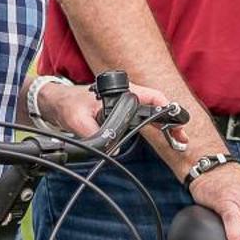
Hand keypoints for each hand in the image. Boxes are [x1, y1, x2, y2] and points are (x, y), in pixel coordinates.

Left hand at [38, 79, 173, 137]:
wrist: (58, 103)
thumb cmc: (67, 103)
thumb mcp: (75, 118)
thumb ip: (92, 132)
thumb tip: (112, 148)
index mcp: (120, 91)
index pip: (149, 95)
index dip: (164, 106)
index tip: (174, 119)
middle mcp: (126, 96)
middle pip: (156, 105)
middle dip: (171, 120)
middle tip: (181, 138)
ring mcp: (125, 105)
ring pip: (151, 113)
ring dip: (166, 125)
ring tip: (178, 139)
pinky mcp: (122, 114)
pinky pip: (143, 119)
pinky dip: (156, 128)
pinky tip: (165, 137)